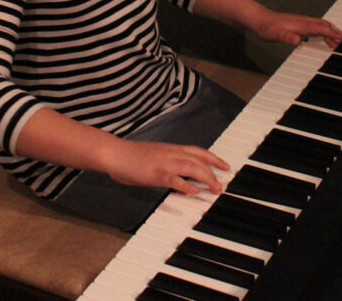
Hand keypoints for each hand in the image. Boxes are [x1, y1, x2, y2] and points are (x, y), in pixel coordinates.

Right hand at [103, 140, 230, 194]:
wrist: (116, 153)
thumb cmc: (131, 157)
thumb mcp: (155, 158)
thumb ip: (168, 167)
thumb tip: (180, 182)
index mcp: (172, 149)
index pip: (199, 152)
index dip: (214, 158)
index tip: (225, 166)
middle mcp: (172, 153)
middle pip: (200, 161)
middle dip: (214, 173)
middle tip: (222, 185)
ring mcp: (165, 162)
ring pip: (193, 168)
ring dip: (207, 179)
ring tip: (215, 189)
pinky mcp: (157, 173)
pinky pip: (176, 179)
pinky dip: (187, 185)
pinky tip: (194, 191)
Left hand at [251, 10, 341, 48]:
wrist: (259, 19)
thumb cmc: (267, 27)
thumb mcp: (275, 34)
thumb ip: (286, 37)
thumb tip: (297, 40)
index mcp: (301, 24)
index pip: (320, 28)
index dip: (332, 33)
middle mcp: (303, 22)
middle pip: (324, 25)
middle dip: (335, 32)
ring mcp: (301, 22)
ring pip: (320, 26)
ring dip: (329, 32)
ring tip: (336, 42)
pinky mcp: (298, 25)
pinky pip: (314, 28)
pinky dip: (322, 33)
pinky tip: (321, 38)